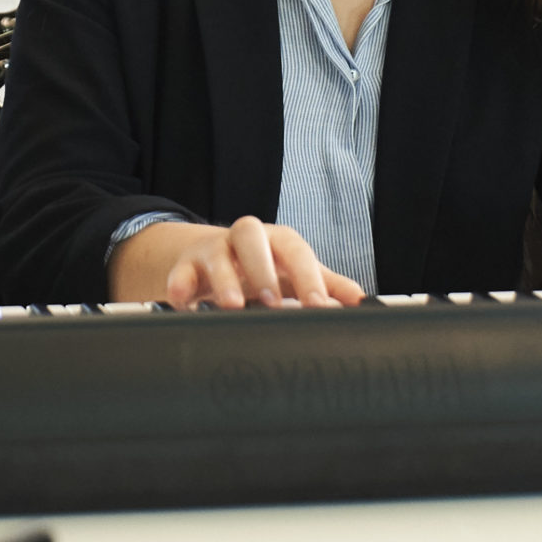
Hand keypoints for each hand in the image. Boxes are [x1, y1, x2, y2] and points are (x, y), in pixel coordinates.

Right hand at [108, 215, 364, 307]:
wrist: (214, 260)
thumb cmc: (263, 269)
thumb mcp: (294, 274)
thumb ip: (327, 285)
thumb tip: (361, 300)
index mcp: (277, 241)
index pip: (295, 250)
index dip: (307, 276)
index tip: (318, 306)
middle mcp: (245, 239)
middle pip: (251, 235)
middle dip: (262, 268)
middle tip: (272, 301)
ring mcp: (213, 250)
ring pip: (216, 253)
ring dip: (223, 279)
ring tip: (230, 306)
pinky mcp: (185, 266)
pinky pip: (180, 273)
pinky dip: (179, 286)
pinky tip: (182, 304)